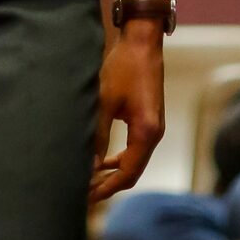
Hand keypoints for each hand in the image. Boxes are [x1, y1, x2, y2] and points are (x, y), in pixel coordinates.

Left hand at [89, 28, 164, 204]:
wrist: (142, 42)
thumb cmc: (124, 67)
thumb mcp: (105, 101)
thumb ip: (98, 135)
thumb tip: (88, 165)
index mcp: (146, 132)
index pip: (127, 173)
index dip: (106, 188)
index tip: (86, 197)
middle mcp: (154, 134)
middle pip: (133, 172)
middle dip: (109, 184)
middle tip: (85, 194)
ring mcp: (154, 127)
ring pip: (134, 161)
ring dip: (114, 172)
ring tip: (91, 180)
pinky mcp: (149, 120)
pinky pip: (135, 149)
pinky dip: (120, 159)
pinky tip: (103, 160)